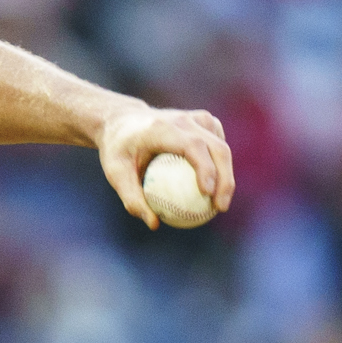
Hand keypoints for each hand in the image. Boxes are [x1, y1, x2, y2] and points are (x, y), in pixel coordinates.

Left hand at [98, 104, 234, 228]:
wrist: (123, 120)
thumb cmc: (118, 149)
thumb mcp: (115, 173)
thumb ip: (132, 198)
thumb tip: (154, 224)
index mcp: (163, 127)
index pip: (193, 146)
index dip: (206, 169)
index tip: (207, 194)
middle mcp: (184, 119)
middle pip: (216, 147)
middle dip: (225, 179)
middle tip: (220, 208)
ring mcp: (197, 118)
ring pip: (222, 147)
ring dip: (226, 176)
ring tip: (220, 205)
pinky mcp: (204, 122)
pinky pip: (218, 147)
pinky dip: (220, 169)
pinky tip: (215, 192)